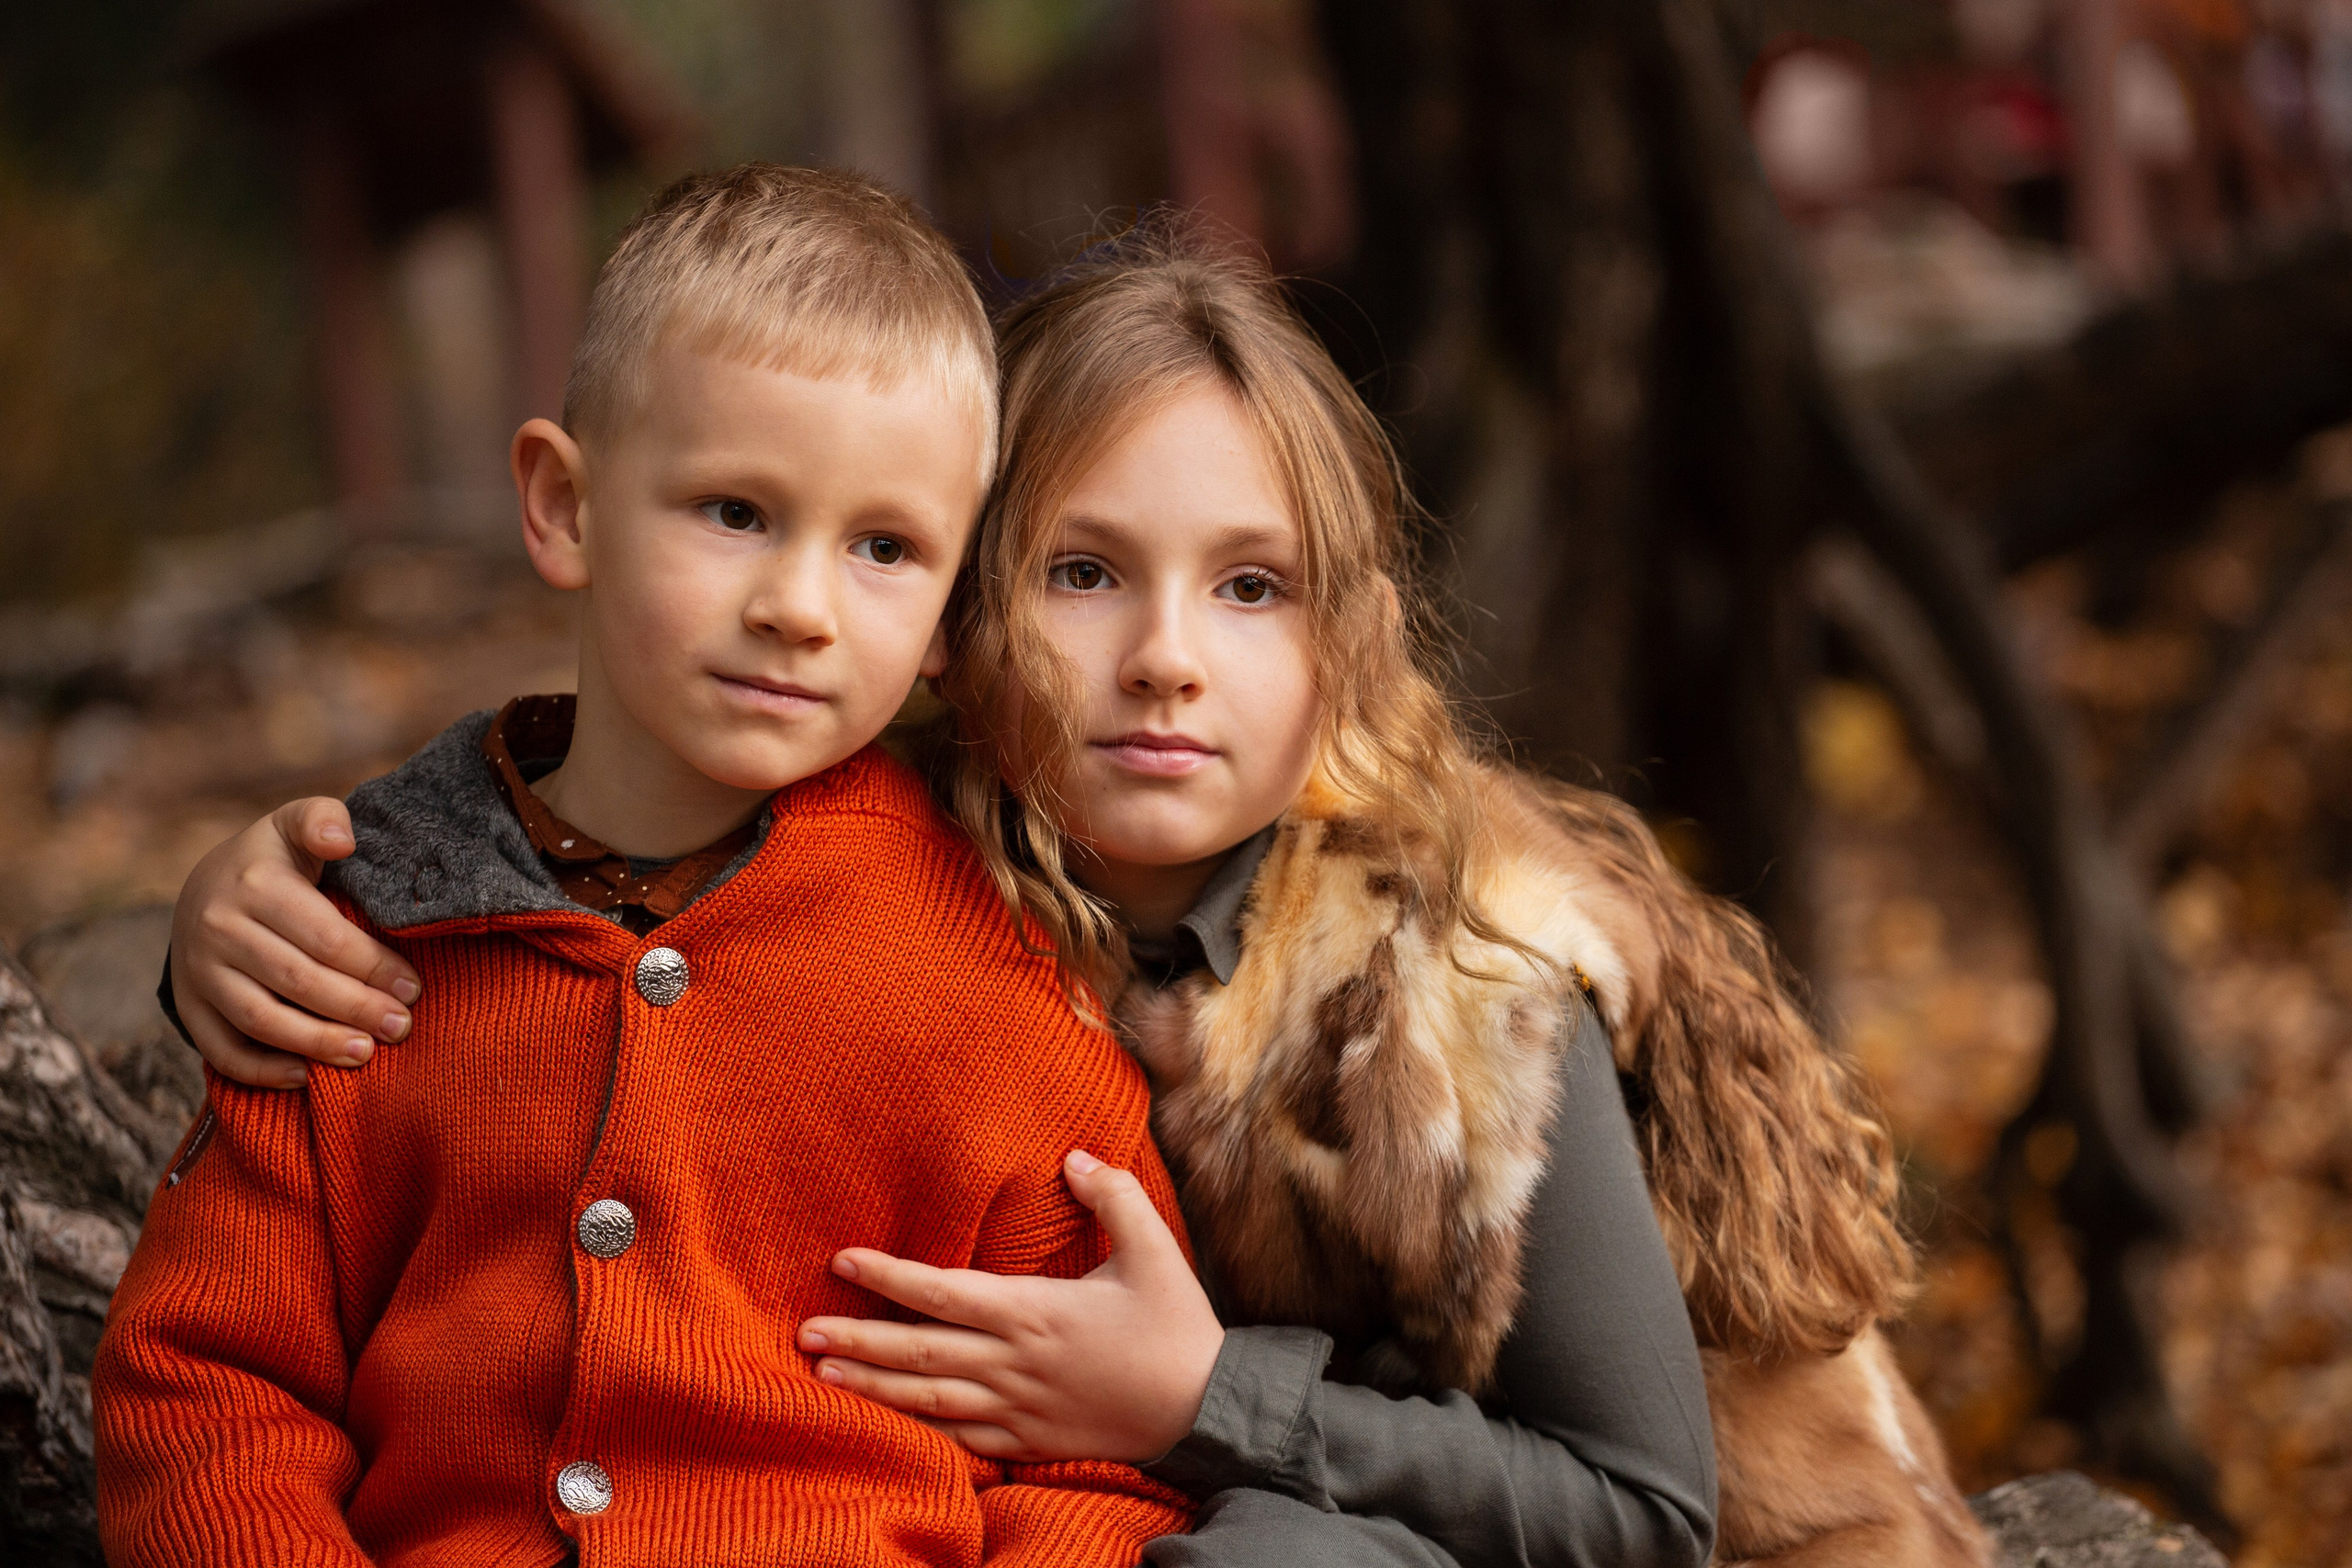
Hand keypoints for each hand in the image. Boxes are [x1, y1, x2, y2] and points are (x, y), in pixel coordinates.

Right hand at [171, 798, 421, 1087]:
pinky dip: (261, 1071)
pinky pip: (221, 1049)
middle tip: (401, 1027)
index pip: (324, 936)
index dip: (372, 966)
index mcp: (253, 884)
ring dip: (315, 1043)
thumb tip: (342, 840)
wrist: (201, 889)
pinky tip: (305, 1077)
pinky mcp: (188, 1006)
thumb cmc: (272, 861)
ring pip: (260, 1019)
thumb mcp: (294, 825)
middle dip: (356, 1008)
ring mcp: (197, 972)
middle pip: (297, 980)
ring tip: (364, 1054)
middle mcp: (217, 928)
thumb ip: (322, 819)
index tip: (413, 988)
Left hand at [797, 1150, 1223, 1463]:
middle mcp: (1015, 1363)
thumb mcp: (1155, 1251)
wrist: (1207, 1411)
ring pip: (927, 1399)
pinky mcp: (1029, 1442)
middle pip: (918, 1351)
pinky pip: (960, 1439)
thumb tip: (1074, 1156)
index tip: (842, 1260)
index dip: (888, 1276)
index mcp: (1035, 1312)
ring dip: (870, 1385)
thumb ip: (1113, 1196)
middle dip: (856, 1338)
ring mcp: (1018, 1409)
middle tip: (802, 1330)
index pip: (942, 1292)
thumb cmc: (1179, 1328)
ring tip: (822, 1372)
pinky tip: (886, 1422)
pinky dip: (917, 1430)